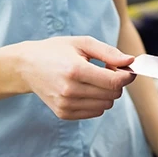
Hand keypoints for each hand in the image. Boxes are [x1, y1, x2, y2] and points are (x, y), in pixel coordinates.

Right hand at [14, 36, 135, 118]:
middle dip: (116, 83)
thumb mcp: (82, 43)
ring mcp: (66, 104)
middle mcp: (70, 90)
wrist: (27, 67)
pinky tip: (86, 90)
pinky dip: (97, 102)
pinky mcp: (64, 114)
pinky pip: (95, 112)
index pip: (114, 82)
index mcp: (75, 70)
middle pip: (113, 95)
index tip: (128, 70)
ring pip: (106, 105)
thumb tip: (130, 61)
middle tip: (107, 71)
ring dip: (107, 93)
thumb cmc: (56, 51)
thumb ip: (109, 52)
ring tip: (94, 80)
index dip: (127, 76)